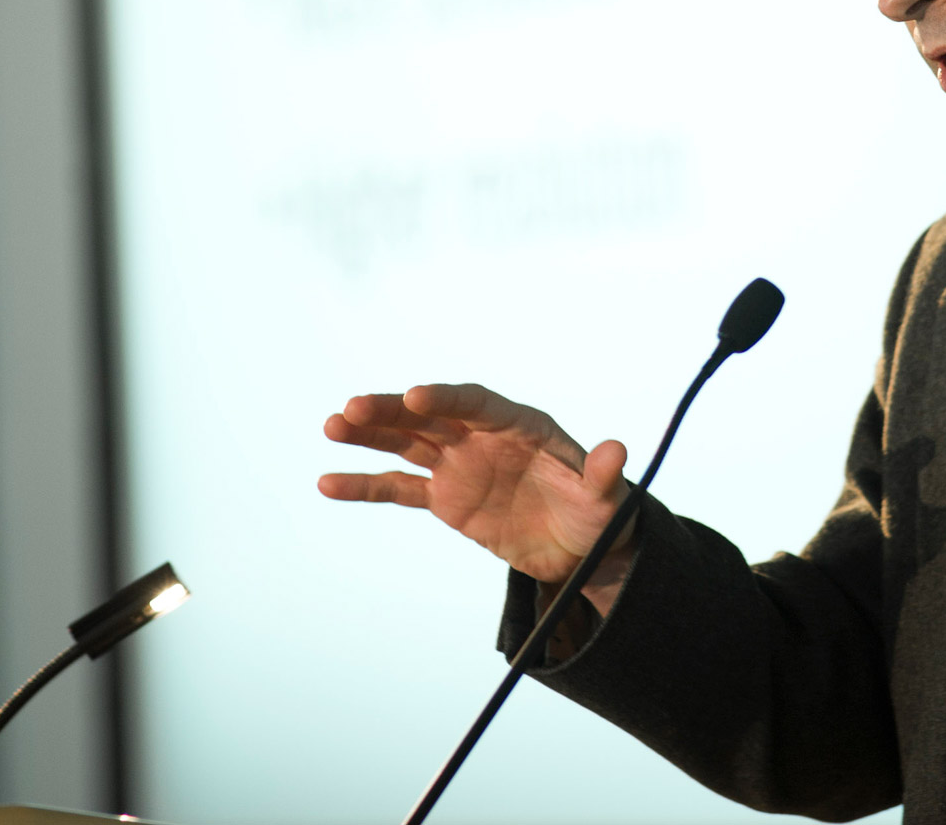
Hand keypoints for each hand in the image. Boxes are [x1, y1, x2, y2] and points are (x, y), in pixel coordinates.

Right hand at [319, 384, 634, 598]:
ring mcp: (459, 464)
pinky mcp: (444, 497)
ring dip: (369, 434)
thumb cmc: (597, 514)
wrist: (579, 549)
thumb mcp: (604, 499)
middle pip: (430, 416)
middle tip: (351, 409)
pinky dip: (366, 484)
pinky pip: (399, 488)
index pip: (477, 404)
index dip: (446, 398)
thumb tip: (617, 449)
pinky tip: (327, 482)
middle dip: (392, 412)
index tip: (413, 396)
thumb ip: (602, 475)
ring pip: (407, 442)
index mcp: (520, 424)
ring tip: (331, 426)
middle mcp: (482, 436)